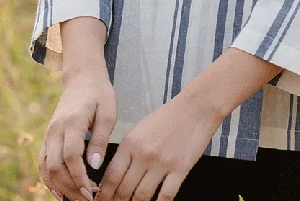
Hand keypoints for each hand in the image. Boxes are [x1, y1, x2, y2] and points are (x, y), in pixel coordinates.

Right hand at [39, 68, 116, 200]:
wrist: (82, 77)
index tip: (92, 191)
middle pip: (57, 166)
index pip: (71, 156)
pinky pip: (43, 162)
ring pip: (47, 167)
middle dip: (71, 187)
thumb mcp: (108, 111)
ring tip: (76, 199)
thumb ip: (101, 138)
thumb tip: (95, 165)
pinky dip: (48, 179)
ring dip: (60, 186)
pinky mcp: (48, 136)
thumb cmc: (99, 93)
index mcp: (72, 121)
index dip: (79, 177)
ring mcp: (49, 133)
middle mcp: (56, 129)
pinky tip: (59, 191)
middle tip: (87, 200)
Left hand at [94, 92, 222, 200]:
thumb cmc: (168, 117)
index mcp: (130, 143)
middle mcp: (143, 154)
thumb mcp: (140, 129)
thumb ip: (127, 152)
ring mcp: (162, 163)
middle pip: (123, 190)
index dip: (103, 195)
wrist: (196, 107)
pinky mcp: (180, 169)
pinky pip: (165, 196)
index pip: (110, 177)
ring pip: (141, 197)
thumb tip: (114, 177)